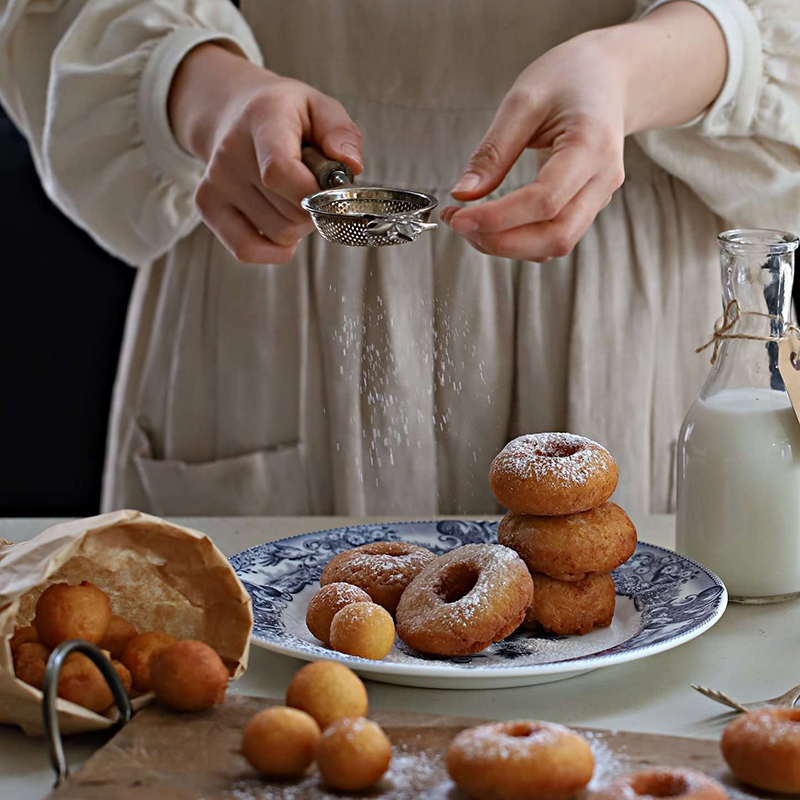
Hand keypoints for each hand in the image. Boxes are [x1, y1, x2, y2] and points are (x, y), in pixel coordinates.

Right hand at [169, 44, 362, 262]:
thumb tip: (350, 165)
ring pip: (279, 236)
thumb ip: (341, 132)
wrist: (235, 113)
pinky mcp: (207, 206)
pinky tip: (279, 221)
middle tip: (313, 188)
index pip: (279, 172)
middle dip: (316, 209)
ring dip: (298, 226)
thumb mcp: (320, 107)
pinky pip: (249, 250)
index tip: (333, 194)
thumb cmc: (287, 117)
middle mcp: (231, 151)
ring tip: (293, 197)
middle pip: (290, 213)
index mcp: (263, 119)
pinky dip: (275, 247)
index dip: (313, 195)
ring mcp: (215, 181)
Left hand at [443, 2, 725, 261]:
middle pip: (556, 236)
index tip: (457, 217)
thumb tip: (462, 193)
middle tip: (458, 223)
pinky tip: (490, 224)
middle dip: (501, 241)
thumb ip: (493, 151)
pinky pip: (553, 238)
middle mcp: (603, 179)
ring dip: (507, 245)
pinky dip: (519, 240)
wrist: (609, 77)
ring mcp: (599, 197)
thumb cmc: (568, 78)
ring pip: (555, 244)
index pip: (545, 200)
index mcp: (591, 145)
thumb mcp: (523, 100)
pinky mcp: (586, 207)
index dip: (498, 217)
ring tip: (470, 224)